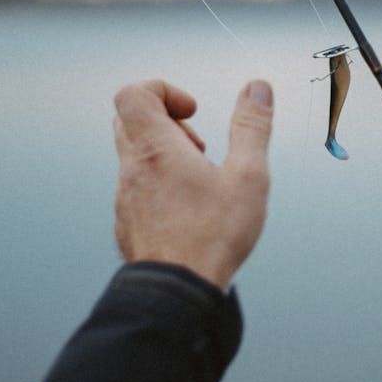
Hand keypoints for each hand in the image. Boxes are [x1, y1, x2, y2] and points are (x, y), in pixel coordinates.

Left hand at [112, 79, 273, 289]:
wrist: (176, 292)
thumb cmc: (211, 237)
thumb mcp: (248, 176)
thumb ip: (251, 127)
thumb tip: (256, 89)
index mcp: (155, 148)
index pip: (134, 94)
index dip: (164, 90)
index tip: (193, 111)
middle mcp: (132, 169)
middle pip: (131, 121)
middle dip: (167, 122)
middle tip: (198, 146)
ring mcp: (125, 197)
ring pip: (134, 157)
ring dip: (165, 156)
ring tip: (199, 180)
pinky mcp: (127, 223)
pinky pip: (136, 189)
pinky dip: (159, 185)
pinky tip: (189, 210)